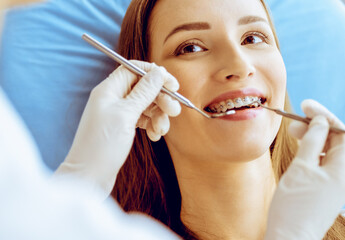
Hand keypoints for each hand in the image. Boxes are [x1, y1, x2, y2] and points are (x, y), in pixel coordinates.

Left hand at [53, 61, 180, 200]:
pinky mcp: (122, 127)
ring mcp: (118, 113)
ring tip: (161, 130)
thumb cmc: (102, 145)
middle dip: (161, 99)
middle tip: (174, 112)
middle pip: (144, 88)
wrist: (88, 177)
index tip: (173, 85)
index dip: (155, 74)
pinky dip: (151, 125)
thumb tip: (158, 72)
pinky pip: (143, 119)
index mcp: (109, 89)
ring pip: (146, 105)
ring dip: (158, 116)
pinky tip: (154, 136)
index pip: (135, 70)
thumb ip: (144, 92)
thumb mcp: (126, 115)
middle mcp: (113, 98)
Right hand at [265, 99, 344, 238]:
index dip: (324, 116)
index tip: (306, 105)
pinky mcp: (326, 186)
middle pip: (336, 140)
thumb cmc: (295, 204)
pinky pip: (323, 161)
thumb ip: (312, 141)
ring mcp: (336, 180)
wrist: (291, 235)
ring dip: (313, 137)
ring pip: (329, 149)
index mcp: (344, 168)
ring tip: (294, 131)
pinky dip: (312, 151)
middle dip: (317, 126)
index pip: (341, 132)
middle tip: (295, 119)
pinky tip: (300, 147)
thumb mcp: (301, 167)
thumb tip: (318, 121)